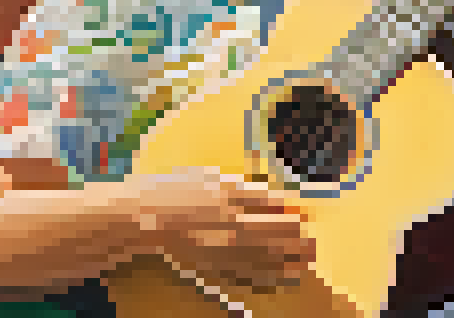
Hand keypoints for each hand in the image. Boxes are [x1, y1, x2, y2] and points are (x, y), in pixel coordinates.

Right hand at [130, 167, 313, 291]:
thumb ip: (243, 188)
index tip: (302, 213)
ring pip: (272, 256)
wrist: (143, 218)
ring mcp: (226, 249)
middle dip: (301, 236)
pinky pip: (252, 275)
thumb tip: (274, 197)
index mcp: (232, 196)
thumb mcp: (209, 177)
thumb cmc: (174, 191)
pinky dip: (273, 276)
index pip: (277, 202)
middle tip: (311, 239)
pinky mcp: (218, 266)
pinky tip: (286, 275)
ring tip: (308, 257)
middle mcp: (234, 224)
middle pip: (281, 231)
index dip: (294, 209)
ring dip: (294, 257)